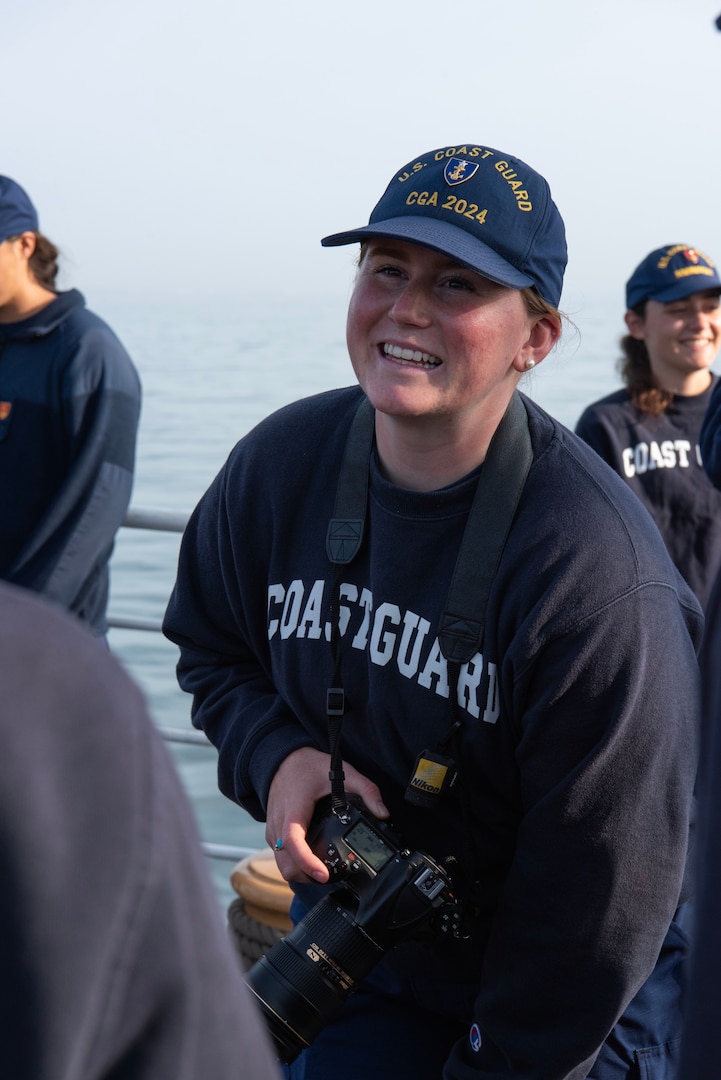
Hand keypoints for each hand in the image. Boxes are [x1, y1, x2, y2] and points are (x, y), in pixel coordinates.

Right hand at [266, 747, 388, 882]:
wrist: (282, 760)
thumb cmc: (308, 766)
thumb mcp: (342, 771)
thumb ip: (366, 790)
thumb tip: (383, 813)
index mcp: (294, 809)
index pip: (294, 842)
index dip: (307, 862)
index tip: (323, 874)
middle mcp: (279, 823)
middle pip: (286, 864)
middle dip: (307, 876)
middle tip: (330, 875)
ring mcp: (272, 830)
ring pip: (282, 865)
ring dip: (301, 874)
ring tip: (323, 870)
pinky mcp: (272, 834)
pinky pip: (280, 858)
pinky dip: (295, 865)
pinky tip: (312, 860)